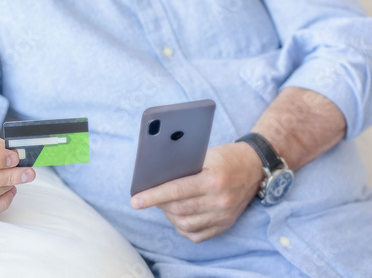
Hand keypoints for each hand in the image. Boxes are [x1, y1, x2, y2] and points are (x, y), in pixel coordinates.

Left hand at [130, 143, 262, 242]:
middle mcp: (220, 201)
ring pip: (185, 224)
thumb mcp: (204, 155)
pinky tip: (178, 217)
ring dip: (169, 216)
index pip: (176, 191)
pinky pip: (196, 234)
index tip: (135, 201)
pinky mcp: (225, 225)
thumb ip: (182, 166)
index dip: (152, 196)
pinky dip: (182, 227)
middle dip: (158, 204)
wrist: (254, 167)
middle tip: (148, 197)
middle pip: (178, 209)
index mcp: (213, 180)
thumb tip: (153, 177)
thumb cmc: (225, 157)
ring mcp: (223, 216)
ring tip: (164, 205)